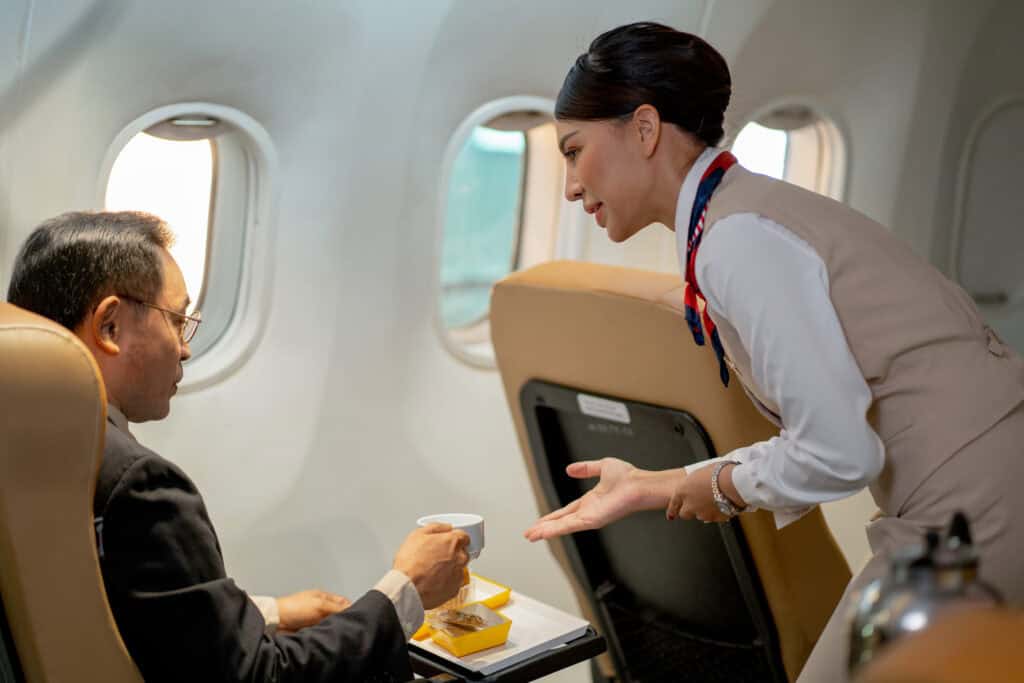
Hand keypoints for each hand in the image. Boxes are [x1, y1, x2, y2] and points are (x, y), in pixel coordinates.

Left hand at [276, 590, 350, 631]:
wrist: (276, 622)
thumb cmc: (294, 608)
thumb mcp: (319, 605)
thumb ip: (336, 607)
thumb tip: (351, 610)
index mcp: (323, 597)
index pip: (342, 601)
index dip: (350, 607)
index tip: (356, 616)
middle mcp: (319, 607)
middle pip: (337, 613)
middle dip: (342, 619)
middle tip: (349, 627)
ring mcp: (314, 619)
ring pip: (330, 624)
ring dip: (333, 628)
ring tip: (339, 634)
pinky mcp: (310, 630)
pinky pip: (322, 632)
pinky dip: (325, 634)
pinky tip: (329, 637)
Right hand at [393, 524, 469, 609]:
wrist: (407, 587)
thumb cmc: (410, 563)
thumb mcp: (417, 534)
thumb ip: (436, 527)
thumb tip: (446, 527)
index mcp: (452, 542)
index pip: (464, 536)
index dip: (455, 539)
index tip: (449, 542)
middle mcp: (460, 558)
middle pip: (463, 553)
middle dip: (453, 553)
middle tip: (437, 557)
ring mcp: (459, 574)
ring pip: (459, 568)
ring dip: (450, 568)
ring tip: (433, 571)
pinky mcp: (455, 589)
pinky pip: (455, 583)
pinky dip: (447, 581)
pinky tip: (434, 581)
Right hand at [524, 458, 650, 541]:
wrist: (638, 484)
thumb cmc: (629, 477)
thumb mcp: (602, 466)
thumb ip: (586, 468)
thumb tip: (570, 469)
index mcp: (591, 500)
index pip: (567, 511)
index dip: (553, 517)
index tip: (540, 521)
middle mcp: (589, 511)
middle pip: (561, 521)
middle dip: (545, 528)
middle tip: (530, 534)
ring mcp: (590, 517)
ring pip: (562, 526)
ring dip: (546, 531)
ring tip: (531, 536)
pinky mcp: (591, 520)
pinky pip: (569, 526)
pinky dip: (555, 530)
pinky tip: (543, 533)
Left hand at [666, 463, 739, 522]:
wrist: (733, 483)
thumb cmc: (719, 473)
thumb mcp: (700, 473)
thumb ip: (695, 483)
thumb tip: (697, 484)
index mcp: (683, 490)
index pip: (673, 504)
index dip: (672, 511)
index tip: (671, 516)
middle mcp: (689, 504)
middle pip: (684, 514)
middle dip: (690, 511)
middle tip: (698, 505)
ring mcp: (701, 513)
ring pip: (700, 516)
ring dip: (704, 511)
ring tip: (715, 501)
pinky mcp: (714, 519)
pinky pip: (713, 518)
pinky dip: (716, 513)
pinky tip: (723, 504)